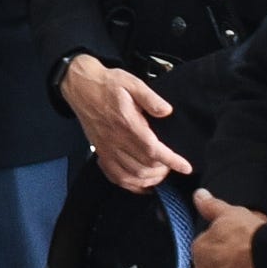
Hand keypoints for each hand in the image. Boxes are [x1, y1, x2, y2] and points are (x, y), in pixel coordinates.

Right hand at [62, 57, 188, 190]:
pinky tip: (142, 184)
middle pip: (144, 166)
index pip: (153, 149)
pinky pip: (115, 176)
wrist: (80, 87)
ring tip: (161, 173)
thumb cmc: (107, 84)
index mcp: (127, 123)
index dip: (172, 161)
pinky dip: (131, 185)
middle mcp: (116, 140)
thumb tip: (167, 111)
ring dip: (150, 179)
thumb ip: (150, 98)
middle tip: (174, 165)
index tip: (186, 167)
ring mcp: (106, 149)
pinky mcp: (100, 152)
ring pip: (132, 175)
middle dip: (164, 170)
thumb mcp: (132, 83)